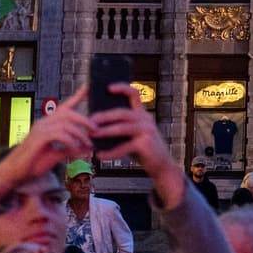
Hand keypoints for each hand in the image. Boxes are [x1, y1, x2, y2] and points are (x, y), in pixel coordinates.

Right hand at [0, 89, 93, 197]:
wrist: (14, 174)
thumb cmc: (32, 164)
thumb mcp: (56, 155)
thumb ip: (71, 150)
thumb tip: (87, 148)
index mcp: (48, 124)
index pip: (64, 106)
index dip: (77, 96)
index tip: (88, 87)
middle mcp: (44, 123)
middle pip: (68, 113)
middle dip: (84, 120)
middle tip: (95, 130)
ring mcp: (40, 130)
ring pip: (66, 124)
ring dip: (80, 134)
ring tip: (88, 145)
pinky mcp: (38, 138)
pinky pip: (59, 134)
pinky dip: (70, 141)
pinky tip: (74, 149)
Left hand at [92, 84, 180, 205]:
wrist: (161, 165)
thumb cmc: (143, 150)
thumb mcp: (133, 135)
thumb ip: (121, 128)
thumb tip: (96, 125)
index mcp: (142, 114)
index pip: (134, 94)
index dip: (122, 88)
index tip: (108, 87)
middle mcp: (146, 119)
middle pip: (122, 112)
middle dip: (104, 116)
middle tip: (90, 121)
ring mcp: (147, 131)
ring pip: (122, 128)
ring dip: (105, 132)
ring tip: (92, 136)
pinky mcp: (145, 144)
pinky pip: (124, 147)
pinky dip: (110, 152)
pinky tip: (100, 155)